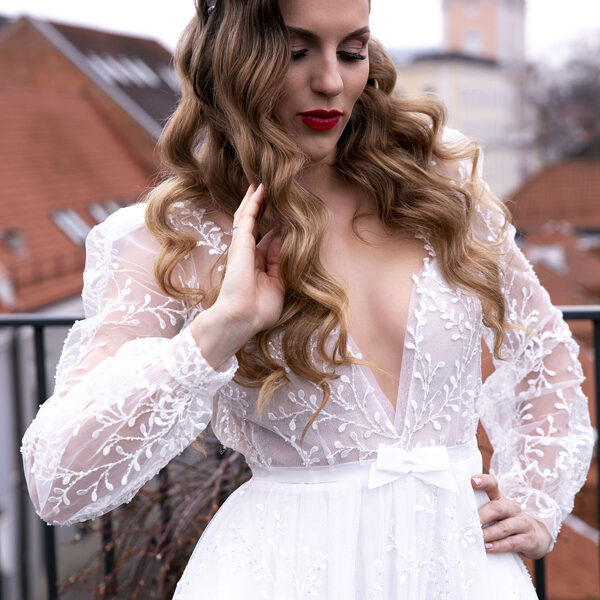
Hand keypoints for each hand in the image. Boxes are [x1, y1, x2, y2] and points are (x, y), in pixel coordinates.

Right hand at [214, 183, 284, 337]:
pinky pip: (247, 218)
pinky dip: (253, 203)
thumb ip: (280, 263)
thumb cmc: (258, 309)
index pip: (266, 240)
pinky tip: (259, 189)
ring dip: (254, 200)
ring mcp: (242, 247)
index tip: (282, 213)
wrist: (242, 317)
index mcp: (256, 265)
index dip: (273, 226)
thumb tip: (283, 239)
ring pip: (247, 217)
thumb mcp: (277, 285)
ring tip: (260, 183)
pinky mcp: (240, 243)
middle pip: (254, 225)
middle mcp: (247, 254)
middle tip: (267, 191)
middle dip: (260, 208)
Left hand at [471, 474, 552, 559]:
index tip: (472, 481)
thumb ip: (480, 510)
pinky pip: (513, 542)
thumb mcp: (496, 514)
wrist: (538, 537)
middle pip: (497, 507)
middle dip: (482, 515)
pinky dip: (499, 546)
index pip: (493, 485)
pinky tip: (488, 548)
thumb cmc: (508, 522)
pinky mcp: (530, 539)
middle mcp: (512, 508)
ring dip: (488, 533)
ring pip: (504, 527)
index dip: (484, 481)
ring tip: (476, 538)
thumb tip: (456, 513)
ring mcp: (523, 523)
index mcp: (501, 499)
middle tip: (468, 523)